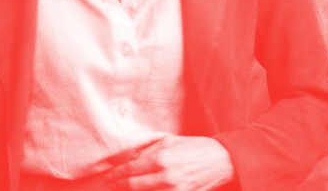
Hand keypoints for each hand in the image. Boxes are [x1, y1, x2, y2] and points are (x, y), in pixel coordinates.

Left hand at [104, 135, 234, 190]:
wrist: (220, 160)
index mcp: (161, 157)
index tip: (107, 178)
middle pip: (132, 187)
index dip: (115, 175)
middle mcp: (165, 176)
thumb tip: (130, 158)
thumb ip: (148, 150)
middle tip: (109, 187)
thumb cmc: (194, 147)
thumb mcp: (169, 142)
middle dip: (118, 187)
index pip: (129, 169)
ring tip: (123, 190)